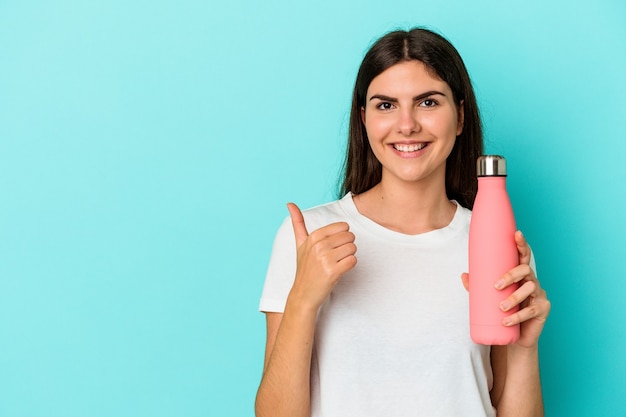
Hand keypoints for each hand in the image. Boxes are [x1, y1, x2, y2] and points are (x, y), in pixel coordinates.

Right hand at [286, 203, 356, 311]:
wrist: (303, 293)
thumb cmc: (304, 268)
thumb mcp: (300, 244)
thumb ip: (297, 222)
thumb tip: (289, 203)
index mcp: (313, 236)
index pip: (343, 227)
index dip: (342, 237)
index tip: (332, 247)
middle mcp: (318, 246)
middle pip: (350, 237)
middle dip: (346, 247)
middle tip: (336, 257)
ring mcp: (325, 259)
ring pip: (353, 248)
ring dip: (349, 256)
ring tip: (337, 263)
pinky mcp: (333, 272)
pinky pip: (353, 261)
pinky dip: (350, 266)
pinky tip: (339, 270)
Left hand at [461, 231, 550, 347]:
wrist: (514, 337)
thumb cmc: (502, 313)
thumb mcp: (487, 298)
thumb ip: (476, 286)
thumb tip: (463, 275)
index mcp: (519, 275)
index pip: (522, 256)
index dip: (521, 244)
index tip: (517, 233)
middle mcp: (531, 281)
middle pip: (525, 269)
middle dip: (511, 275)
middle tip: (496, 286)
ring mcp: (539, 294)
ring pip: (530, 288)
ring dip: (514, 298)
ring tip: (501, 307)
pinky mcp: (543, 309)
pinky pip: (532, 310)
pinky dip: (518, 316)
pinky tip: (507, 320)